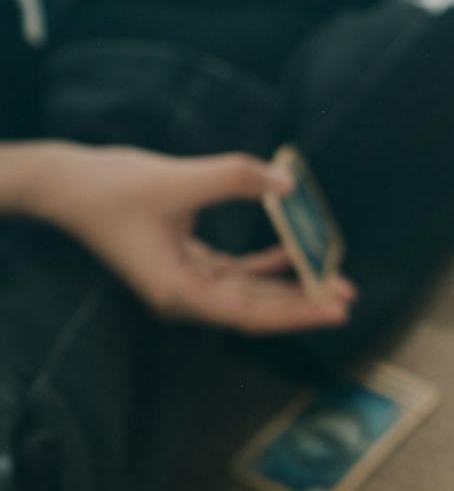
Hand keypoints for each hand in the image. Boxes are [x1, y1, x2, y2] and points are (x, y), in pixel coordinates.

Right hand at [33, 145, 354, 334]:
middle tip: (349, 296)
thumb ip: (236, 178)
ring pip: (249, 292)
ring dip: (290, 285)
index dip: (298, 312)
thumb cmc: (111, 187)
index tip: (336, 308)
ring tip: (334, 278)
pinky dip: (265, 265)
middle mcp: (183, 296)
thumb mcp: (177, 178)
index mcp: (178, 292)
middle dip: (304, 302)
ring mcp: (184, 283)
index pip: (252, 312)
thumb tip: (288, 181)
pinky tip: (293, 251)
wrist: (66, 185)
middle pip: (256, 308)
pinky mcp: (185, 265)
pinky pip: (235, 273)